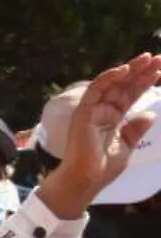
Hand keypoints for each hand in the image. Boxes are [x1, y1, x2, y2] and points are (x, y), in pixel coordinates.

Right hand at [40, 53, 160, 219]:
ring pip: (112, 84)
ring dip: (130, 70)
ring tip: (147, 59)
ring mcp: (92, 110)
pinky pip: (96, 89)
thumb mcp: (126, 146)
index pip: (130, 96)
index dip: (144, 84)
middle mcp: (102, 111)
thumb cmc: (103, 168)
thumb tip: (150, 114)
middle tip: (157, 58)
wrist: (86, 179)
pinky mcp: (84, 111)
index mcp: (112, 119)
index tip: (159, 72)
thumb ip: (136, 130)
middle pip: (123, 86)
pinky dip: (109, 78)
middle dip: (141, 72)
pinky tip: (125, 70)